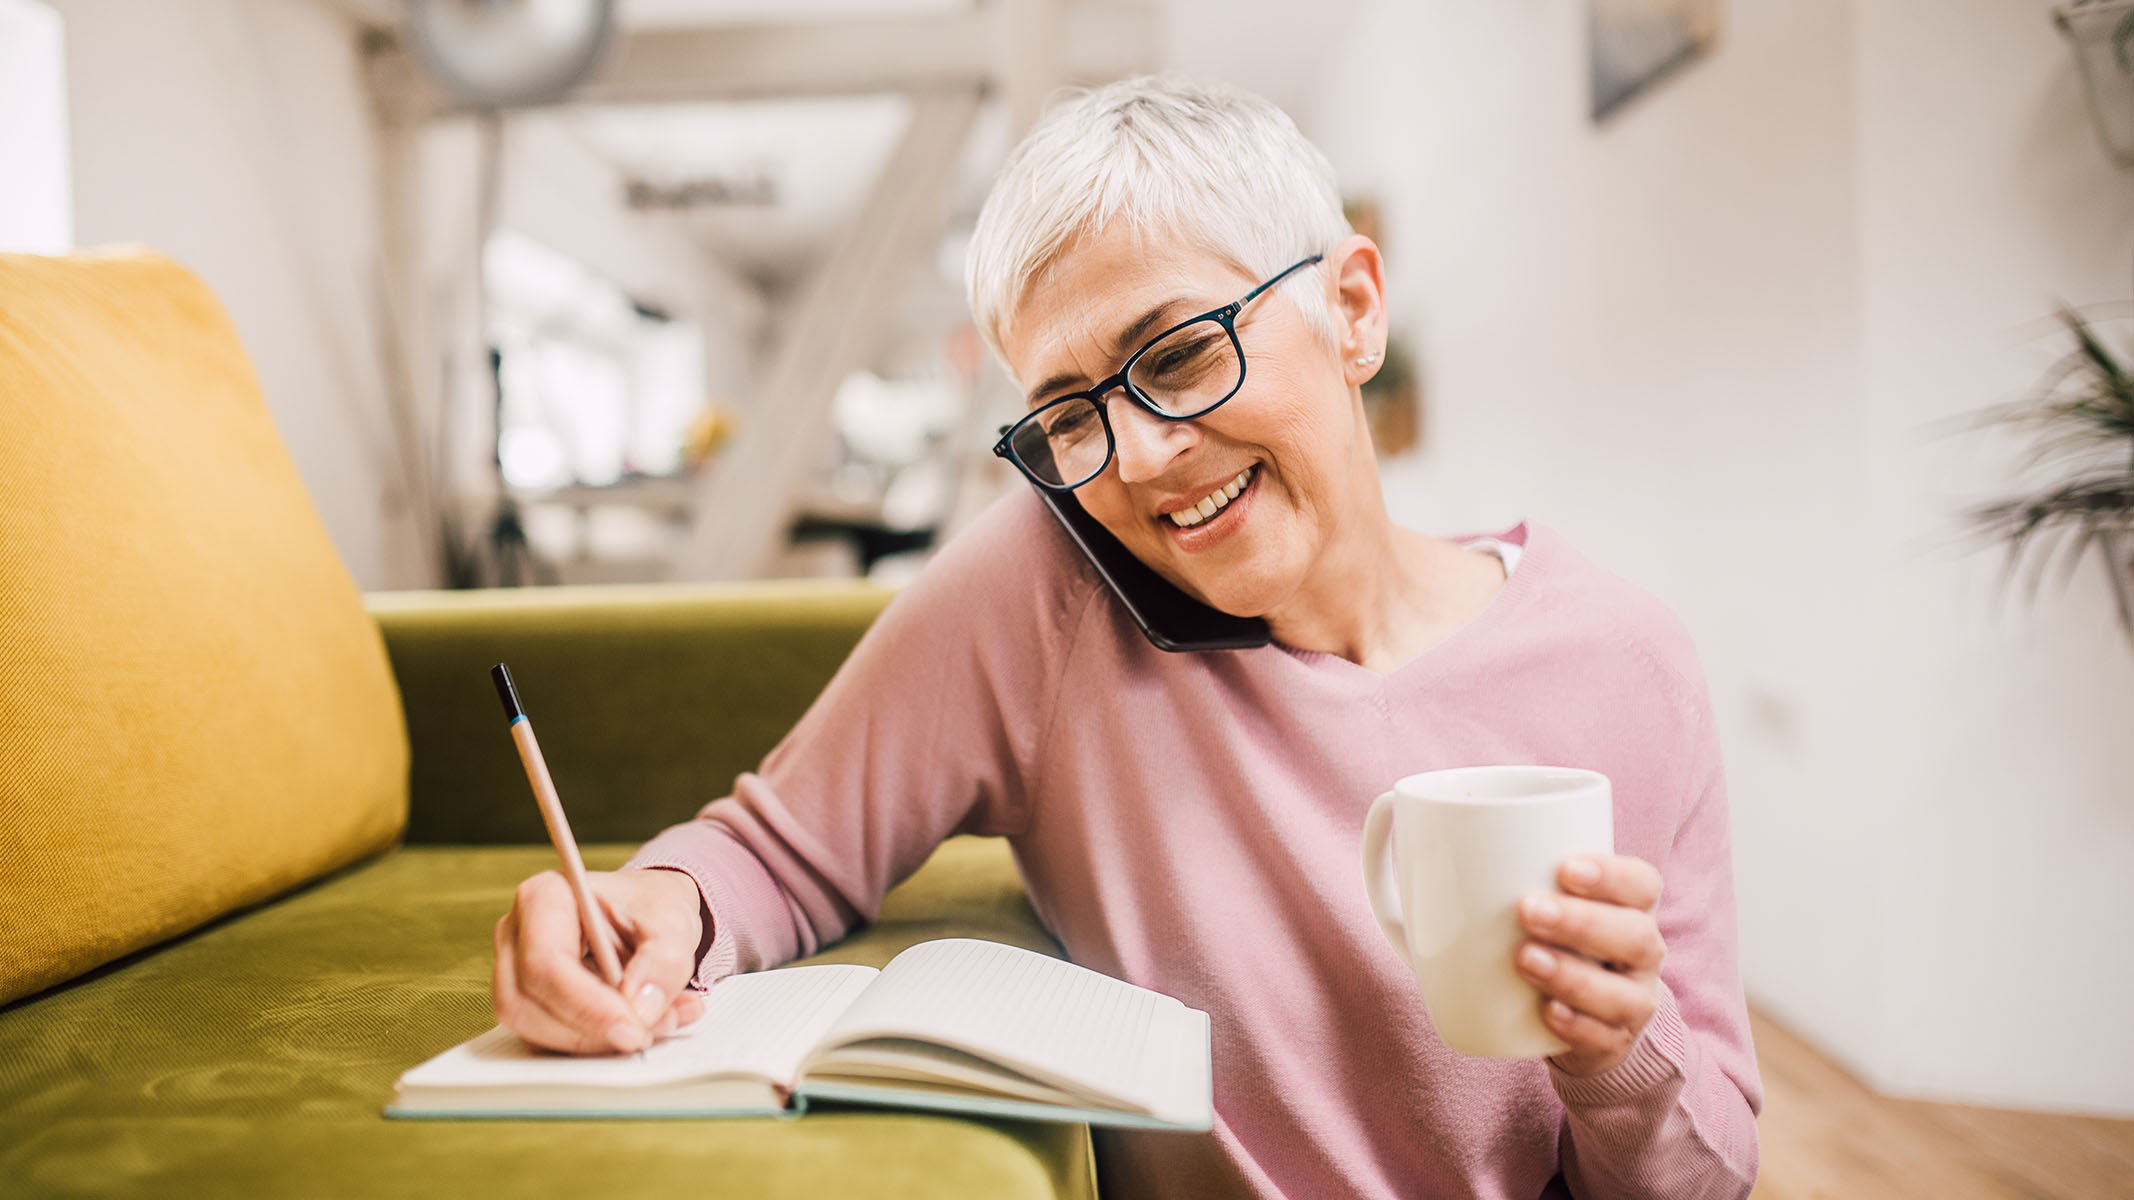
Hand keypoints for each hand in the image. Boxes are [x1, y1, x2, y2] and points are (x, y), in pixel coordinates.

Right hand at [492, 866, 706, 1054]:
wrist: (649, 914)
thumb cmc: (651, 907)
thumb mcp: (673, 922)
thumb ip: (664, 961)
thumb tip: (640, 1010)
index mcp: (543, 897)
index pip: (544, 963)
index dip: (586, 1006)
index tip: (632, 1030)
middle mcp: (517, 935)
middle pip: (527, 1003)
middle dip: (591, 1031)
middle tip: (645, 1034)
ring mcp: (515, 972)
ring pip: (535, 1030)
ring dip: (597, 1042)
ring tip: (656, 1024)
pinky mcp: (529, 1004)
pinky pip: (549, 1040)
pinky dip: (597, 1044)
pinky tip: (641, 1026)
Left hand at [1513, 853, 1665, 1076]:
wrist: (1580, 1017)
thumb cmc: (1551, 939)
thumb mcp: (1535, 900)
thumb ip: (1496, 872)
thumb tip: (1410, 840)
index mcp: (1628, 908)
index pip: (1641, 884)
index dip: (1612, 875)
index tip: (1564, 867)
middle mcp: (1641, 953)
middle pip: (1634, 935)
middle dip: (1581, 922)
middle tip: (1528, 910)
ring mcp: (1632, 1001)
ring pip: (1623, 994)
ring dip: (1572, 975)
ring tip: (1524, 959)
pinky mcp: (1611, 1043)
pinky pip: (1604, 1038)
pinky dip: (1575, 1025)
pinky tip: (1546, 1011)